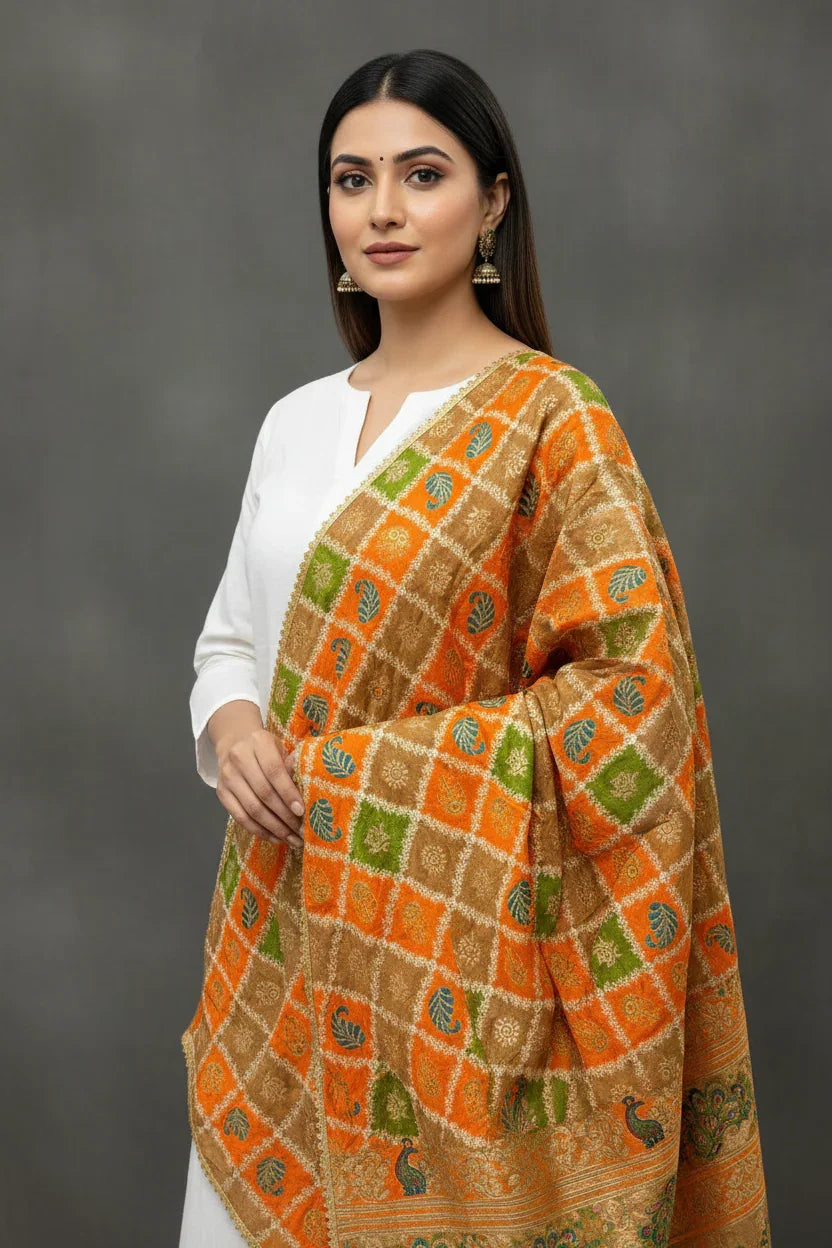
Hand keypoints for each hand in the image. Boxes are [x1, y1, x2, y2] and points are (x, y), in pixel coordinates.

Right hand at [215, 728, 304, 848]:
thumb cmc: (264, 749)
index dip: (288, 793)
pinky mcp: (222, 793)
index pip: (274, 771)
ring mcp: (228, 777)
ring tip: (291, 838)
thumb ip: (290, 766)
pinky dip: (259, 830)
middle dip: (284, 815)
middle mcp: (239, 758)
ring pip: (252, 808)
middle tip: (300, 830)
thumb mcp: (279, 748)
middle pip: (264, 793)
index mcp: (258, 742)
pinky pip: (240, 817)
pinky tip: (274, 836)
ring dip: (274, 827)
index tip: (301, 811)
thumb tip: (308, 789)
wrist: (234, 742)